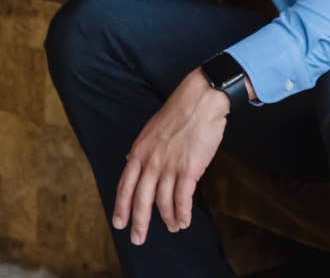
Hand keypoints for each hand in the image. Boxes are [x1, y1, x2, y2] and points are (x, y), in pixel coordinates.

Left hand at [112, 69, 228, 244]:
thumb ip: (143, 150)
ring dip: (167, 218)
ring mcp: (169, 166)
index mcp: (138, 152)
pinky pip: (183, 198)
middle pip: (140, 199)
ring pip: (163, 201)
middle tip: (138, 238)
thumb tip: (133, 161)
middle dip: (139, 222)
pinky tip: (183, 221)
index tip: (119, 223)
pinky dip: (182, 212)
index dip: (121, 207)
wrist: (201, 100)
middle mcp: (150, 162)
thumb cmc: (180, 111)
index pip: (125, 186)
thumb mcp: (151, 130)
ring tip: (172, 227)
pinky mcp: (189, 169)